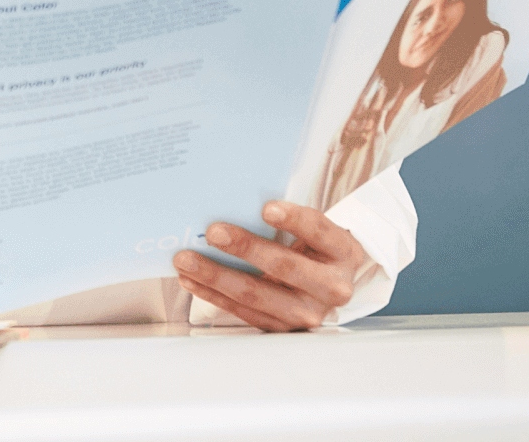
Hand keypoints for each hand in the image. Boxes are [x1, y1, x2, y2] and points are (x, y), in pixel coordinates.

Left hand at [174, 200, 368, 331]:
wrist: (329, 285)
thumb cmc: (314, 249)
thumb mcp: (315, 231)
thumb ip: (286, 219)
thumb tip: (232, 199)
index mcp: (343, 253)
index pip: (320, 232)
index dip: (294, 220)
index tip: (266, 208)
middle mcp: (332, 287)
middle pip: (284, 266)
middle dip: (245, 248)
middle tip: (213, 232)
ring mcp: (309, 312)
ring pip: (257, 295)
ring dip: (216, 276)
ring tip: (185, 260)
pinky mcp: (284, 328)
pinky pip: (243, 312)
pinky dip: (213, 294)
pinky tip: (191, 280)